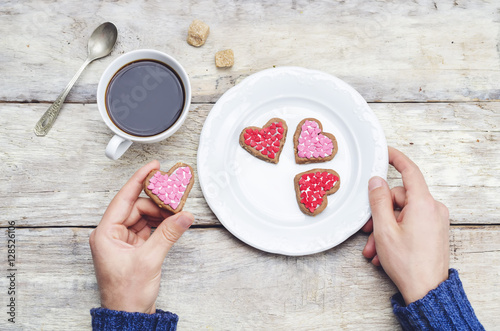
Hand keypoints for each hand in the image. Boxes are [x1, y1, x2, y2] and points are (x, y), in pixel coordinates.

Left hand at [89, 160, 193, 313]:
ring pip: (144, 217)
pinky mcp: (134, 248)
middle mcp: (112, 234)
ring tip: (176, 214)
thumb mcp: (150, 259)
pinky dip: (160, 225)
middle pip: (137, 207)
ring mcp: (123, 241)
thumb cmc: (126, 294)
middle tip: (175, 200)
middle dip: (157, 204)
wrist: (129, 314)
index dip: (139, 180)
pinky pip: (148, 228)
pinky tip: (172, 224)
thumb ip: (168, 234)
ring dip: (160, 215)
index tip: (152, 167)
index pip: (124, 198)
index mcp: (106, 233)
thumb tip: (183, 216)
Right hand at [362, 147, 449, 304]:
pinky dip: (395, 233)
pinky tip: (385, 251)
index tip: (386, 152)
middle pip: (400, 197)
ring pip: (402, 213)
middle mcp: (433, 209)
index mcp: (423, 204)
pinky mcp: (434, 231)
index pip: (410, 171)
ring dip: (385, 228)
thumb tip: (376, 182)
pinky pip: (410, 223)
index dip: (396, 158)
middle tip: (368, 231)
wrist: (427, 291)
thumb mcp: (384, 229)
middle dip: (380, 213)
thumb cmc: (408, 263)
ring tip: (375, 248)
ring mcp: (435, 221)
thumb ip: (378, 201)